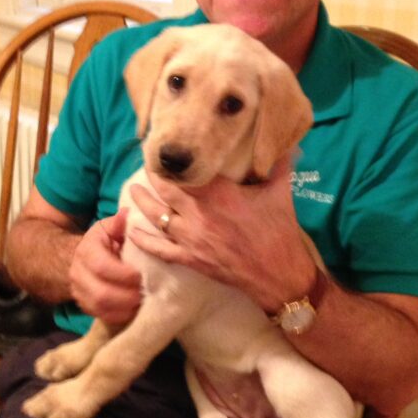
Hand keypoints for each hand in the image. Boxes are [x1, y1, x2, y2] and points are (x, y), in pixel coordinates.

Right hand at [69, 209, 141, 324]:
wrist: (82, 260)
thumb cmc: (104, 242)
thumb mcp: (110, 228)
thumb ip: (120, 223)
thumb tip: (128, 214)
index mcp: (86, 251)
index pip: (102, 267)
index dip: (124, 274)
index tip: (142, 275)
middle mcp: (78, 274)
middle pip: (101, 294)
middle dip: (128, 296)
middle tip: (147, 292)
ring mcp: (80, 293)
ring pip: (102, 309)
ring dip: (126, 308)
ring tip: (144, 301)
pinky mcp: (87, 307)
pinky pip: (104, 317)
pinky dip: (122, 316)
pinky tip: (136, 309)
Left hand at [128, 162, 316, 311]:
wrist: (278, 274)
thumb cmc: (279, 231)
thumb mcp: (280, 192)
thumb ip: (278, 165)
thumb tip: (285, 143)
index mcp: (219, 194)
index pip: (187, 171)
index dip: (172, 161)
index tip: (164, 151)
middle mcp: (199, 213)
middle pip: (166, 190)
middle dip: (153, 177)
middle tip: (146, 165)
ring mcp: (192, 238)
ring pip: (158, 216)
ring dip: (143, 203)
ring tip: (133, 190)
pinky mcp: (190, 259)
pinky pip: (160, 249)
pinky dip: (143, 240)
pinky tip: (131, 231)